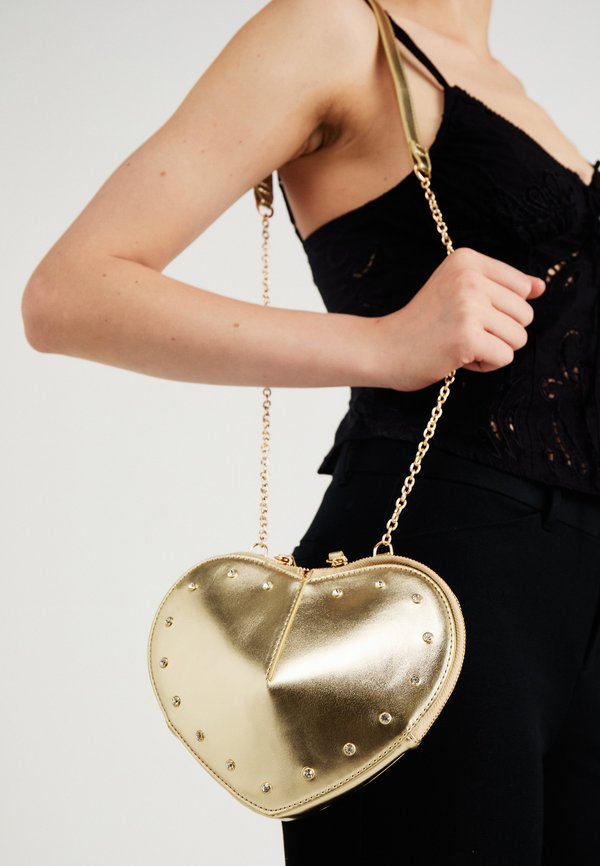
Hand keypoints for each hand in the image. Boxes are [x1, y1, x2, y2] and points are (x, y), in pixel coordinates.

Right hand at [370, 247, 545, 391]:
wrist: (383, 347)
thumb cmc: (423, 323)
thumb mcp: (459, 291)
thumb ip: (502, 286)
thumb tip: (541, 287)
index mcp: (467, 259)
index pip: (523, 288)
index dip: (500, 310)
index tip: (465, 312)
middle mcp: (469, 278)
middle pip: (525, 314)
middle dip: (500, 332)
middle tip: (461, 331)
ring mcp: (468, 307)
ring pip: (518, 338)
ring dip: (493, 349)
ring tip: (460, 343)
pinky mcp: (467, 338)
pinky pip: (504, 358)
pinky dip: (485, 365)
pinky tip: (458, 357)